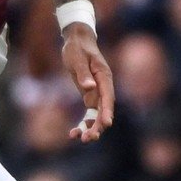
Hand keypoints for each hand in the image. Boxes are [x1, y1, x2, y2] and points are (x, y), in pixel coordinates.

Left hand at [61, 25, 114, 141]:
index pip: (107, 97)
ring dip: (91, 127)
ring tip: (81, 139)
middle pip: (104, 110)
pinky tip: (73, 133)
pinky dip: (83, 123)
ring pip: (97, 115)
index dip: (106, 111)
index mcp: (104, 76)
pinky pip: (89, 113)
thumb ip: (83, 73)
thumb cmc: (77, 48)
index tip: (106, 124)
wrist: (77, 41)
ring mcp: (97, 93)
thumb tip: (89, 87)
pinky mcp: (90, 96)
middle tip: (88, 138)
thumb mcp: (77, 58)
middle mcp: (104, 87)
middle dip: (98, 125)